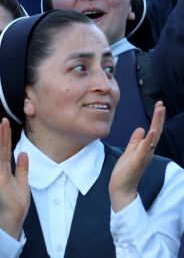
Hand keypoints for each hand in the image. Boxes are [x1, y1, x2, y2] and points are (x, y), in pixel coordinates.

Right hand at [0, 119, 28, 240]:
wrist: (12, 221)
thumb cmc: (15, 205)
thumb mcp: (22, 183)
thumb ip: (22, 168)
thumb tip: (24, 153)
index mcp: (4, 171)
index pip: (4, 151)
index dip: (4, 138)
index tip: (4, 124)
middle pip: (0, 150)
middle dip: (2, 135)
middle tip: (3, 120)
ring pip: (0, 154)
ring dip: (0, 141)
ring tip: (2, 126)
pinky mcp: (0, 181)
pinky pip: (1, 163)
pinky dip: (0, 154)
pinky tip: (1, 147)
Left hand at [109, 102, 164, 211]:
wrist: (121, 190)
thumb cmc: (125, 173)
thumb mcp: (129, 153)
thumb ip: (135, 141)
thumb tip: (140, 129)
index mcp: (146, 148)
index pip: (153, 130)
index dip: (157, 118)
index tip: (159, 105)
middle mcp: (148, 151)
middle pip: (156, 131)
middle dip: (159, 118)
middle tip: (161, 105)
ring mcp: (144, 156)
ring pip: (153, 138)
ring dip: (156, 124)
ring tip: (159, 112)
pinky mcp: (137, 162)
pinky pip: (145, 149)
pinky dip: (149, 140)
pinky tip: (151, 131)